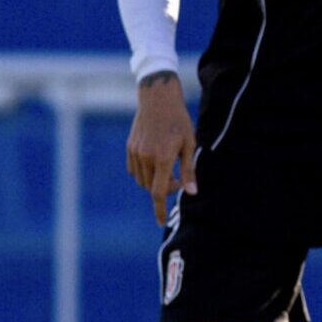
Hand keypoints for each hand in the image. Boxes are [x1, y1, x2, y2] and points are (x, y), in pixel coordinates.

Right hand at [127, 73, 197, 225]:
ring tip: (166, 167)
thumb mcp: (189, 144)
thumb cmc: (178, 120)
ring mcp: (135, 153)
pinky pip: (134, 170)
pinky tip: (155, 161)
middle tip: (178, 178)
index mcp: (163, 158)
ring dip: (153, 181)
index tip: (160, 222)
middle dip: (164, 188)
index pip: (159, 192)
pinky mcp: (130, 148)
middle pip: (151, 188)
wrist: (157, 99)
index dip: (159, 209)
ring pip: (142, 180)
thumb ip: (189, 170)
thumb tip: (191, 192)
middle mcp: (146, 157)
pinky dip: (144, 173)